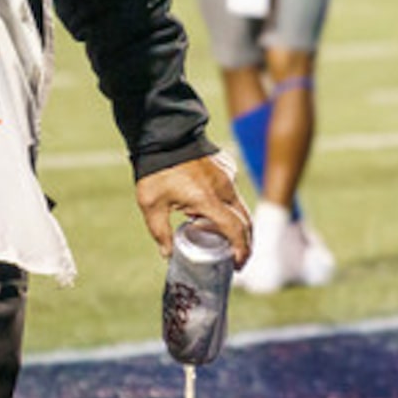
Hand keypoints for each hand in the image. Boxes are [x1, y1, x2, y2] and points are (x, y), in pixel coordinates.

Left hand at [136, 152, 252, 264]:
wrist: (163, 133)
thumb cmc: (155, 170)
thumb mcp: (151, 204)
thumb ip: (160, 232)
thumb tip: (167, 255)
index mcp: (207, 200)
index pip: (234, 229)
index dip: (240, 249)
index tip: (239, 263)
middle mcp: (224, 188)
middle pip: (246, 221)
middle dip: (245, 242)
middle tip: (238, 258)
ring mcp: (227, 176)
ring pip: (240, 206)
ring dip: (237, 224)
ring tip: (224, 238)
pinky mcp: (226, 167)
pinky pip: (232, 191)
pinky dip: (228, 205)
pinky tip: (212, 210)